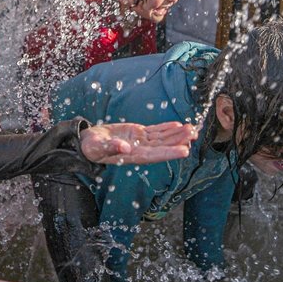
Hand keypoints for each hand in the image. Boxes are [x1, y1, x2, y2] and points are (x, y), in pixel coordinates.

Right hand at [79, 121, 196, 164]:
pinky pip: (155, 131)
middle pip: (163, 146)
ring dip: (177, 134)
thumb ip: (110, 147)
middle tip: (194, 134)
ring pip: (162, 138)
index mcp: (132, 156)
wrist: (88, 142)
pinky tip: (177, 125)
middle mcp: (140, 150)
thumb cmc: (91, 147)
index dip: (170, 153)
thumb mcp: (97, 147)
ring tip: (191, 129)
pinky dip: (166, 128)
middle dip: (178, 141)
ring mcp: (140, 142)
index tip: (184, 151)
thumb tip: (124, 148)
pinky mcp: (138, 133)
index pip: (155, 155)